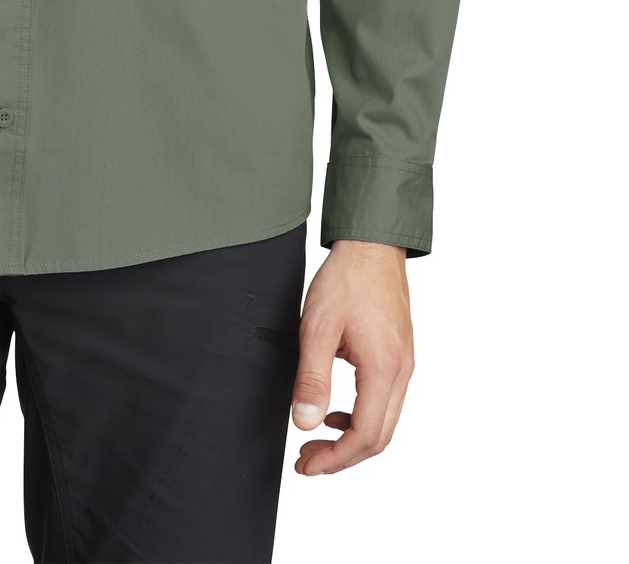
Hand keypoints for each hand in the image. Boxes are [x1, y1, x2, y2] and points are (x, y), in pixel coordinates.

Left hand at [290, 238, 413, 475]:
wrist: (372, 244)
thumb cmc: (347, 279)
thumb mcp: (317, 327)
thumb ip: (312, 379)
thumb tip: (305, 423)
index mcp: (383, 368)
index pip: (364, 436)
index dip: (334, 459)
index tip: (306, 465)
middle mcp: (401, 372)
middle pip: (379, 438)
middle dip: (342, 458)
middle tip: (307, 460)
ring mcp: (405, 364)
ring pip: (385, 422)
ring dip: (352, 440)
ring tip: (316, 439)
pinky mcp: (400, 356)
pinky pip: (386, 402)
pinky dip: (362, 417)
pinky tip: (336, 412)